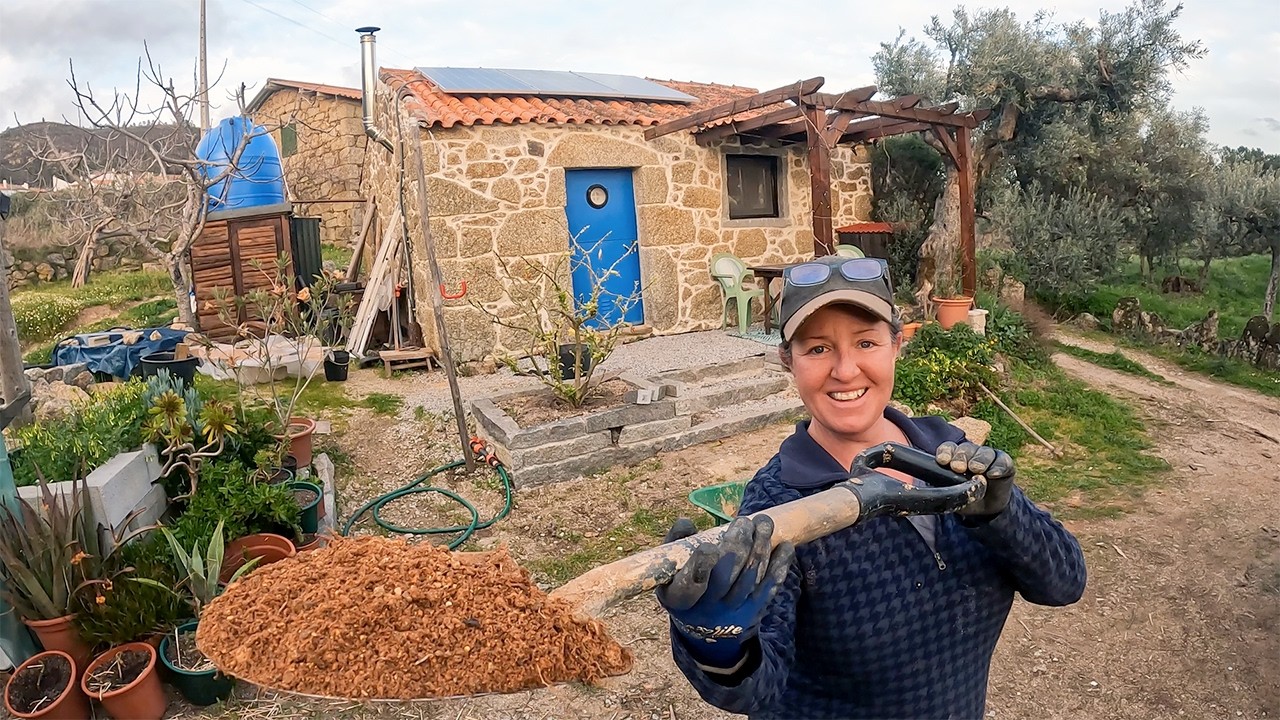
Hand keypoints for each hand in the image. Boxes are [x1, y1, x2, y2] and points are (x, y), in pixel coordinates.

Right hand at [656, 516, 794, 667]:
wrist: (705, 628)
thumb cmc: (684, 584)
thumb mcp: (670, 569)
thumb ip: (676, 543)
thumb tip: (686, 522)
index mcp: (680, 598)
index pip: (691, 585)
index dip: (700, 567)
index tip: (709, 547)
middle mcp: (708, 609)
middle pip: (726, 578)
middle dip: (737, 547)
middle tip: (743, 522)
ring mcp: (733, 611)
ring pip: (750, 578)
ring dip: (759, 548)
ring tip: (763, 523)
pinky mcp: (754, 610)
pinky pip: (769, 587)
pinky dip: (779, 565)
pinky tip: (785, 546)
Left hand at [936, 441, 1014, 516]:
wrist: (987, 509)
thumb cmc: (966, 497)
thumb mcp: (952, 496)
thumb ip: (943, 490)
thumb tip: (931, 488)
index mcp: (955, 458)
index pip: (949, 448)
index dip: (945, 452)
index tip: (942, 461)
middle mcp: (972, 454)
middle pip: (966, 448)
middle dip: (961, 456)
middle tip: (958, 467)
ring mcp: (989, 457)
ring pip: (985, 452)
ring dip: (980, 460)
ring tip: (976, 469)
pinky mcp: (1005, 464)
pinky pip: (1003, 461)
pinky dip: (998, 466)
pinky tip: (993, 474)